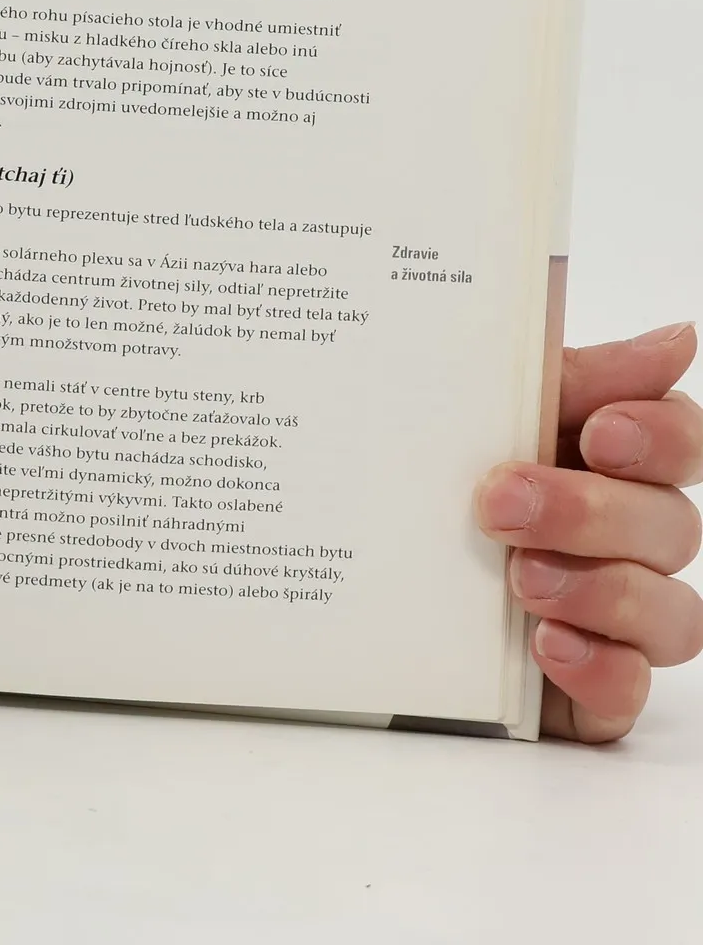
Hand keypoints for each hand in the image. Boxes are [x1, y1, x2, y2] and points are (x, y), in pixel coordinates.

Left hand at [476, 323, 702, 741]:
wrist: (357, 559)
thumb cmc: (436, 470)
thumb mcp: (478, 411)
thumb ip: (566, 375)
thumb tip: (677, 339)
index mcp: (607, 458)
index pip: (681, 439)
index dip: (662, 436)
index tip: (599, 434)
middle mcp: (628, 535)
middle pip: (670, 525)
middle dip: (589, 511)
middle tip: (501, 502)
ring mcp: (615, 613)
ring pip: (669, 613)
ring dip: (599, 591)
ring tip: (519, 579)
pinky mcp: (589, 681)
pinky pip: (627, 689)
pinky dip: (596, 668)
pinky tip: (547, 644)